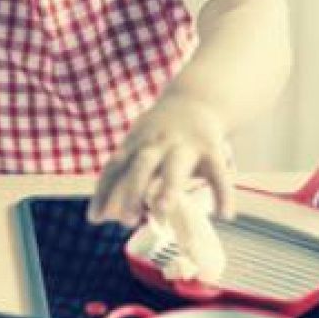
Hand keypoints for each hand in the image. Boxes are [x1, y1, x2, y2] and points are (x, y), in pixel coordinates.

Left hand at [86, 92, 235, 226]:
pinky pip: (218, 173)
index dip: (103, 192)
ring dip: (168, 188)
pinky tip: (224, 215)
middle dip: (133, 191)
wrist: (197, 98)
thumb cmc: (159, 133)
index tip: (94, 218)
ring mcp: (185, 145)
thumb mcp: (138, 144)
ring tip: (163, 211)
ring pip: (176, 167)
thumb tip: (98, 215)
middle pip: (142, 166)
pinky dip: (223, 194)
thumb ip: (122, 178)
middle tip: (126, 219)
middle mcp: (158, 143)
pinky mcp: (211, 149)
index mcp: (136, 143)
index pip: (115, 167)